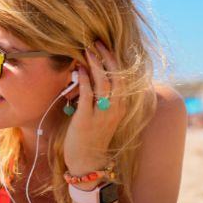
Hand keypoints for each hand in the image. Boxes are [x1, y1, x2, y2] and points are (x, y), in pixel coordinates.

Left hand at [63, 40, 126, 175]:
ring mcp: (103, 115)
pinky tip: (79, 69)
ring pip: (104, 83)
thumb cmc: (92, 136)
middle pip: (116, 76)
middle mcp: (116, 109)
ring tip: (87, 50)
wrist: (86, 161)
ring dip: (95, 65)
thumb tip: (92, 74)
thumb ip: (101, 96)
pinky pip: (88, 96)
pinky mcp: (87, 120)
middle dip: (106, 57)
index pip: (122, 76)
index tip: (104, 44)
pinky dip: (84, 80)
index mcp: (121, 106)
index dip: (114, 59)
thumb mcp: (102, 114)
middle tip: (96, 41)